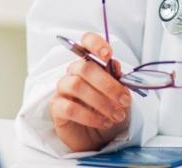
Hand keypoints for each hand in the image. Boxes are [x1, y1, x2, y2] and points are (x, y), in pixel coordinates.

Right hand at [49, 32, 132, 151]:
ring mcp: (63, 89)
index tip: (108, 55)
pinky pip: (70, 108)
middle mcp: (73, 72)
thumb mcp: (117, 94)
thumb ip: (116, 78)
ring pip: (77, 86)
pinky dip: (90, 116)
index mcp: (89, 63)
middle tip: (124, 100)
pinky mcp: (57, 108)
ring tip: (116, 115)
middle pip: (85, 68)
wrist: (95, 137)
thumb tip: (115, 64)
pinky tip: (103, 122)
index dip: (95, 44)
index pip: (86, 43)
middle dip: (108, 84)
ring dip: (101, 102)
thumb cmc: (105, 110)